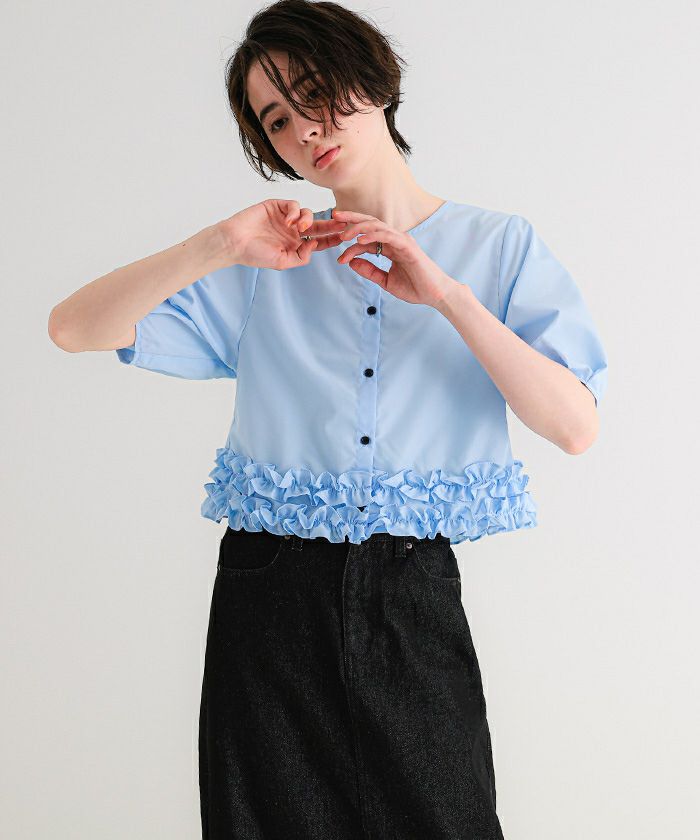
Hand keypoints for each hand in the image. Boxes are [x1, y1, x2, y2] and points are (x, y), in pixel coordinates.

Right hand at [219, 198, 344, 270]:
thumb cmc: (255, 254)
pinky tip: (289, 221)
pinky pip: (293, 205)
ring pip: (307, 213)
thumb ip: (301, 257)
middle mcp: (292, 231)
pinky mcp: (276, 206)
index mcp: (295, 244)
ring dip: (307, 219)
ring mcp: (285, 218)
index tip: (343, 238)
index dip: (330, 239)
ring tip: (300, 227)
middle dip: (330, 224)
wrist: (235, 242)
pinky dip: (295, 211)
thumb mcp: (283, 262)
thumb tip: (315, 244)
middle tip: (342, 223)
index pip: (318, 241)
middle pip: (317, 225)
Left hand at [325, 209, 457, 306]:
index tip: (338, 256)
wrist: (434, 295)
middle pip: (370, 223)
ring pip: (377, 226)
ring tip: (343, 235)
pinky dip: (373, 235)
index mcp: (390, 247)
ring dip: (358, 228)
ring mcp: (402, 240)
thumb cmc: (415, 288)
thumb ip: (369, 271)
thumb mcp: (385, 281)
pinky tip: (360, 239)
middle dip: (351, 219)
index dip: (350, 244)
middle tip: (333, 218)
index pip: (366, 238)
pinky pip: (387, 236)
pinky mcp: (407, 246)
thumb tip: (351, 263)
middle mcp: (395, 240)